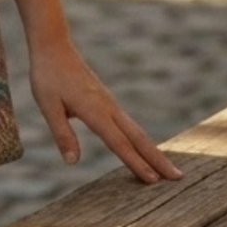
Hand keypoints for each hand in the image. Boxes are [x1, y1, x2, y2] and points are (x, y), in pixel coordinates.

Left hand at [27, 30, 180, 183]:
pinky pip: (128, 124)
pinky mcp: (107, 101)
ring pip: (136, 131)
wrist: (54, 46)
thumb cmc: (48, 76)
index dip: (135, 163)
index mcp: (94, 110)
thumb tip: (72, 162)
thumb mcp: (48, 105)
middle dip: (157, 159)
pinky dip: (141, 139)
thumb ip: (62, 133)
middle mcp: (108, 107)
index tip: (153, 180)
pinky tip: (144, 148)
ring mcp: (110, 103)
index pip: (118, 142)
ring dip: (152, 151)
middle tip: (178, 178)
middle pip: (137, 138)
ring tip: (168, 169)